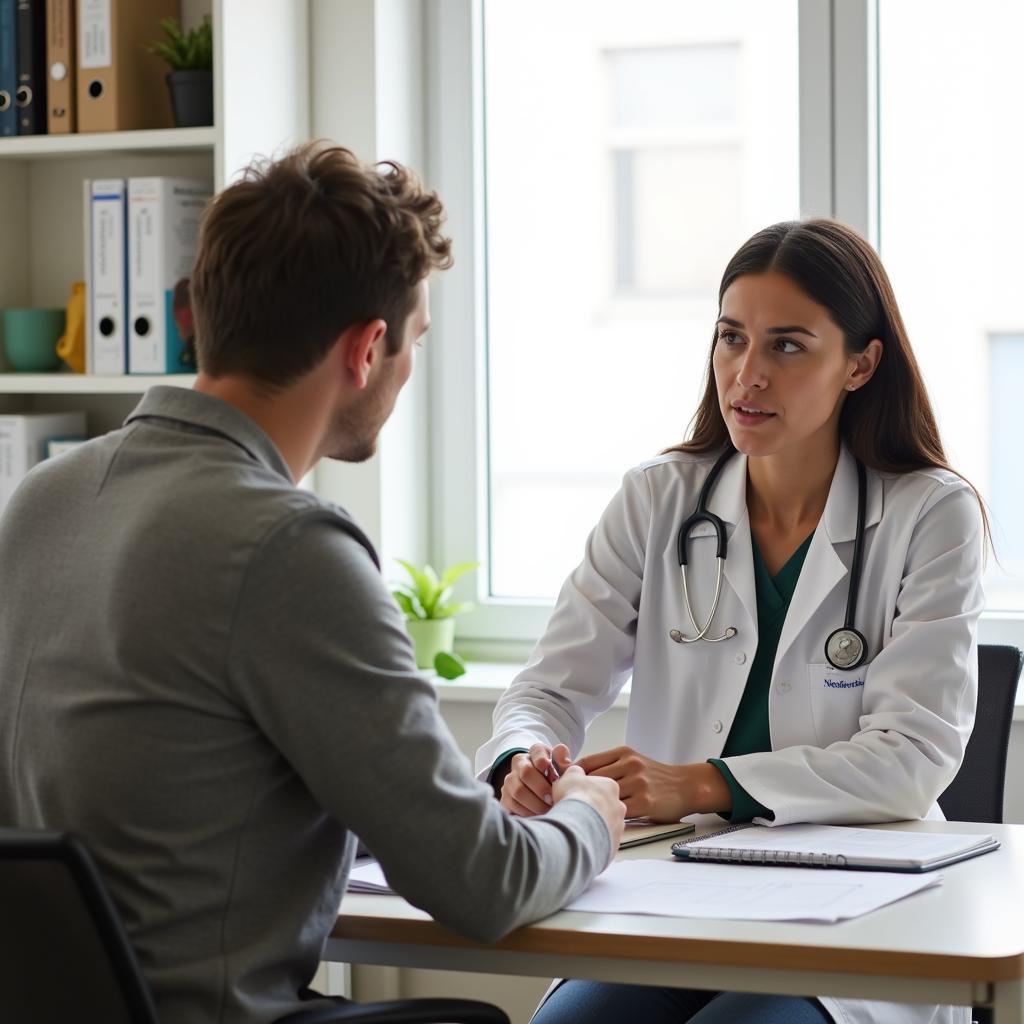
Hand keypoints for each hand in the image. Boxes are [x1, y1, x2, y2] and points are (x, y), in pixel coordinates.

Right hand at [498, 742, 571, 816]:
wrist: (545, 793)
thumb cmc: (558, 780)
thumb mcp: (565, 769)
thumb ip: (568, 763)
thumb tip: (564, 761)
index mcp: (536, 752)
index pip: (537, 751)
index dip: (544, 762)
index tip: (554, 776)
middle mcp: (520, 763)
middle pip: (526, 772)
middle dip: (541, 788)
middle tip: (553, 799)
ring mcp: (510, 780)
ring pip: (518, 791)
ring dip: (535, 803)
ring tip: (548, 810)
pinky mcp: (505, 797)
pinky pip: (512, 805)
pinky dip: (526, 812)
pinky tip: (538, 816)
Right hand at [551, 764, 626, 862]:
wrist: (579, 824)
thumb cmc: (575, 797)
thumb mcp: (570, 775)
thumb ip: (575, 772)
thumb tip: (575, 771)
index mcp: (611, 786)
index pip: (602, 787)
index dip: (587, 791)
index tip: (577, 795)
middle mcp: (619, 806)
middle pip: (606, 806)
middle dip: (593, 808)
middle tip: (577, 811)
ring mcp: (618, 826)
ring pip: (606, 824)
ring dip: (594, 825)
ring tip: (578, 826)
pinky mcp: (613, 843)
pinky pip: (604, 841)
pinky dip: (594, 839)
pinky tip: (582, 838)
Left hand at [575, 746, 731, 821]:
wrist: (686, 786)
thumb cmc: (655, 776)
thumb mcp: (632, 762)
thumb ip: (609, 766)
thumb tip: (576, 774)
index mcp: (624, 753)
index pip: (588, 762)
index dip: (572, 775)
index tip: (562, 786)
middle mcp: (630, 765)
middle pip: (593, 779)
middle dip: (578, 792)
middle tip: (566, 804)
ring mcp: (638, 783)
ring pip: (604, 795)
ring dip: (592, 806)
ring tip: (581, 815)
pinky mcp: (645, 802)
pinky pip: (619, 811)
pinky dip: (609, 816)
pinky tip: (603, 821)